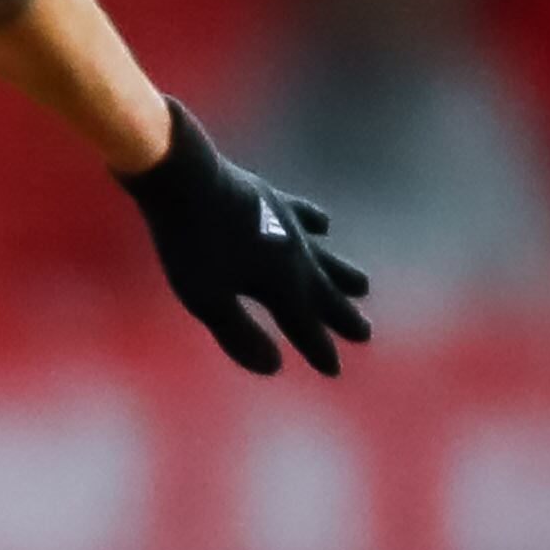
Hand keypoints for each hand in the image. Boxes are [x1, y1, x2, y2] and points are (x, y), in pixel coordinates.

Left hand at [122, 99, 370, 375]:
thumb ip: (239, 334)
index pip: (304, 326)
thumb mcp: (206, 299)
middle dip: (340, 316)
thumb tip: (274, 366)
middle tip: (364, 335)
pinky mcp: (269, 198)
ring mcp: (285, 224)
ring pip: (321, 255)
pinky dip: (315, 223)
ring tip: (361, 286)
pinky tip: (325, 224)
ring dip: (340, 273)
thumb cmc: (190, 243)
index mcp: (281, 284)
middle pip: (321, 292)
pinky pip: (302, 215)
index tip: (333, 371)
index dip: (318, 349)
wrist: (185, 178)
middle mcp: (294, 255)